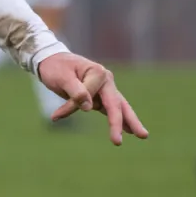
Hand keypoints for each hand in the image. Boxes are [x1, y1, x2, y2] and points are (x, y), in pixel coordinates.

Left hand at [35, 52, 149, 144]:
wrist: (53, 61)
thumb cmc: (56, 68)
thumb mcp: (62, 78)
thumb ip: (76, 92)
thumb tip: (90, 108)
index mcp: (98, 73)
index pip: (89, 95)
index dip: (73, 106)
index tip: (55, 116)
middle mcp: (106, 80)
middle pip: (118, 103)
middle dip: (126, 121)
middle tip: (141, 135)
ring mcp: (106, 89)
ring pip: (119, 108)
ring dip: (129, 122)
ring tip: (142, 135)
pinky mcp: (101, 96)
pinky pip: (110, 110)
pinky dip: (118, 121)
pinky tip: (130, 130)